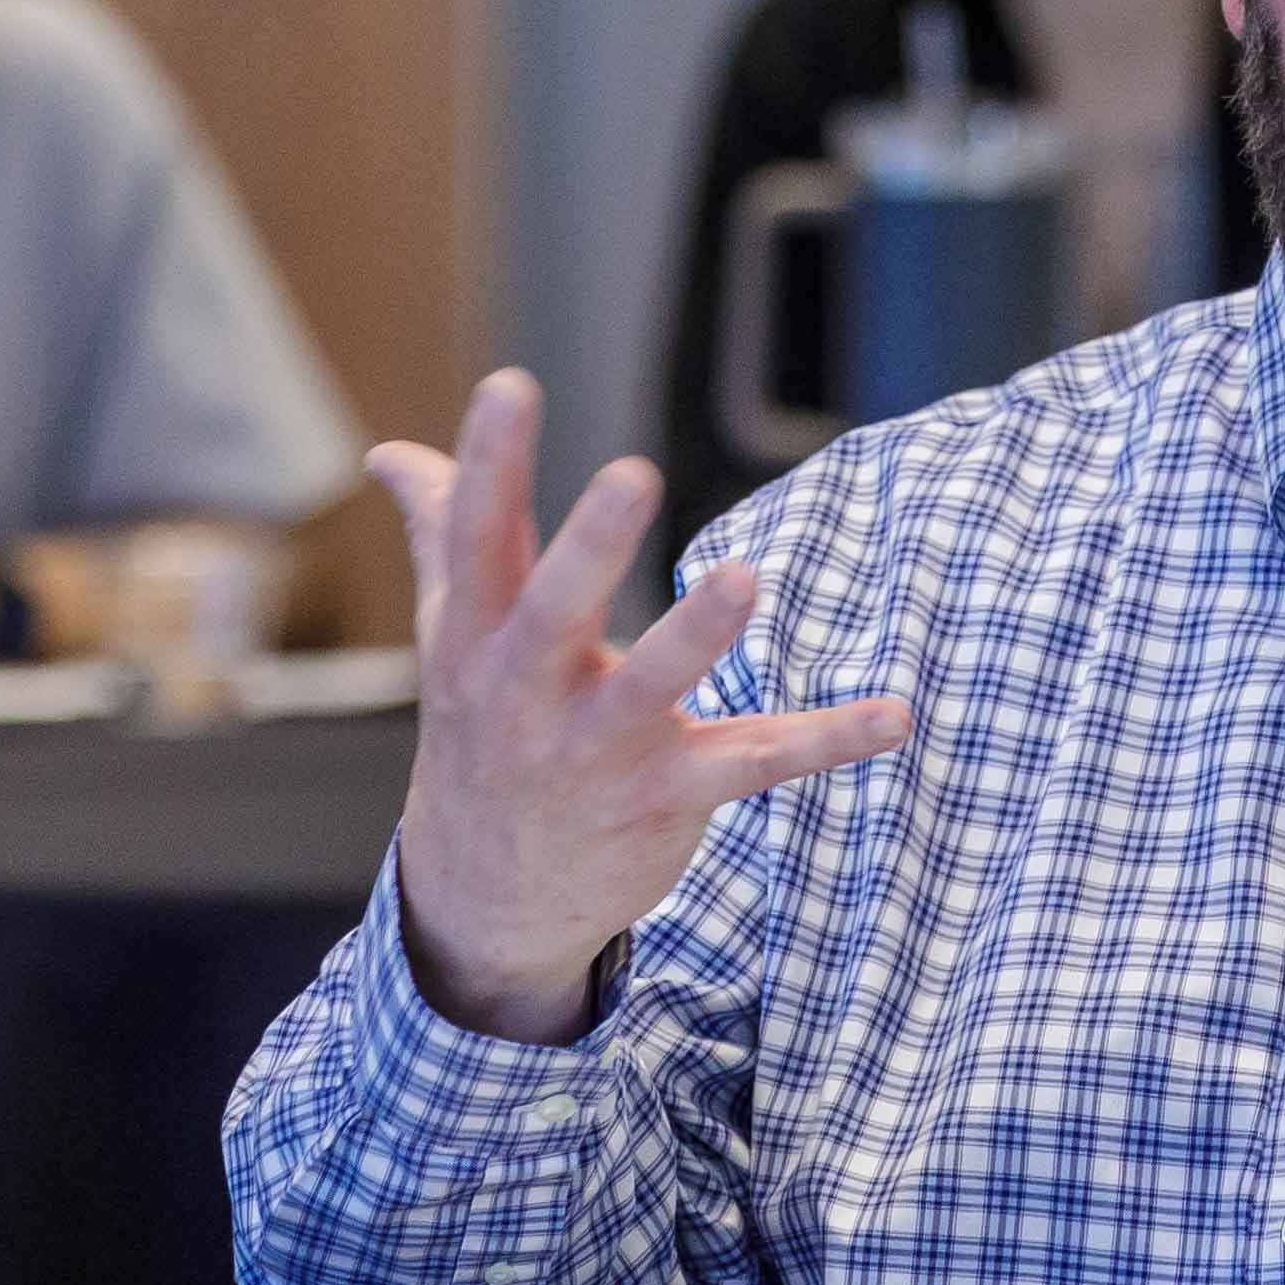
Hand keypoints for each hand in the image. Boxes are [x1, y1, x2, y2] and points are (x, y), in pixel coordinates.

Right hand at [377, 370, 910, 1042]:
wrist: (488, 897)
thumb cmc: (482, 732)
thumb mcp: (452, 636)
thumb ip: (439, 532)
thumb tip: (388, 452)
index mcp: (475, 638)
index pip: (475, 540)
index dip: (488, 464)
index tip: (509, 386)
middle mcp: (528, 693)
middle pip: (552, 613)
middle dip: (588, 549)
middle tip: (632, 474)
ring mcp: (599, 750)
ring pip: (650, 688)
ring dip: (697, 636)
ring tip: (743, 577)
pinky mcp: (669, 796)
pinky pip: (755, 764)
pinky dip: (828, 742)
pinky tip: (897, 716)